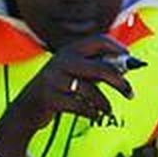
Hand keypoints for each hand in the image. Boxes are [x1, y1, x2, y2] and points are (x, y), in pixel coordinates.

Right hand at [0, 35, 134, 156]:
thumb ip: (98, 68)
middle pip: (99, 67)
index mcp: (70, 51)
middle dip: (118, 81)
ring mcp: (54, 79)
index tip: (129, 57)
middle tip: (130, 93)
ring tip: (107, 110)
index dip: (116, 47)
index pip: (98, 41)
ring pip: (89, 90)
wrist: (27, 107)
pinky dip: (90, 112)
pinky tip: (94, 115)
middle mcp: (62, 61)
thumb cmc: (59, 88)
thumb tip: (127, 66)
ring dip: (103, 103)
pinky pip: (78, 106)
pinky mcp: (50, 97)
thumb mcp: (77, 72)